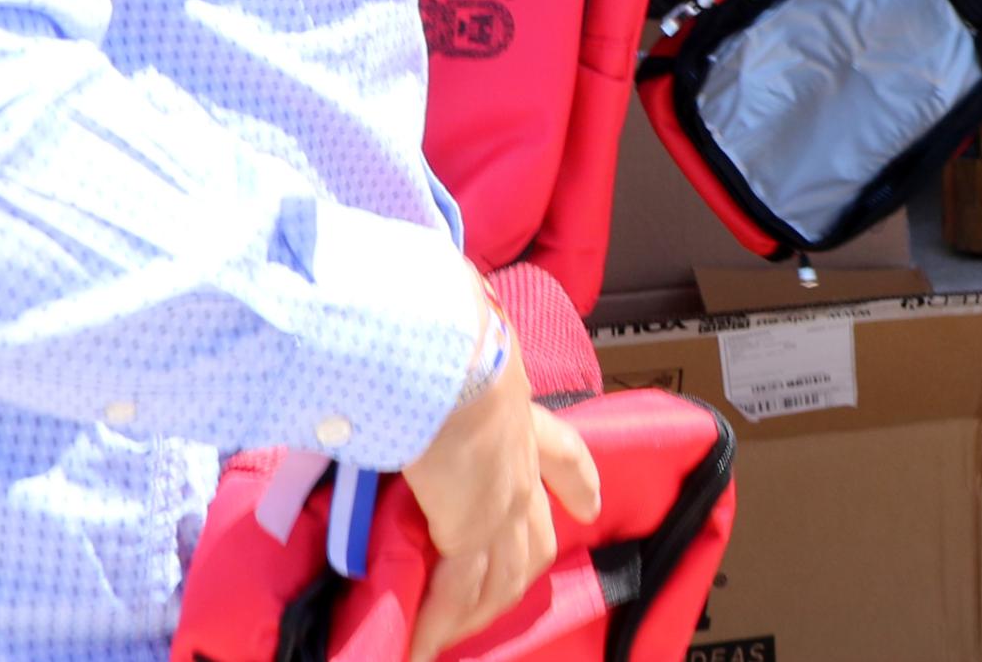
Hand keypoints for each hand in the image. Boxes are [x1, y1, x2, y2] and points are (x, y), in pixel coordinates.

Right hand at [400, 303, 603, 660]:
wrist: (450, 359)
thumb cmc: (443, 349)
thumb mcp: (451, 368)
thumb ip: (434, 386)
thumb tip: (393, 384)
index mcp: (520, 419)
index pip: (564, 457)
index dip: (578, 484)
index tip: (589, 506)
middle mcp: (521, 466)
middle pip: (536, 540)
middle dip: (517, 575)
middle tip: (491, 602)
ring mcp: (504, 505)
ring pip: (501, 579)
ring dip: (474, 613)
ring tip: (445, 638)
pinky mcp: (472, 532)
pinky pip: (456, 594)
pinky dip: (436, 626)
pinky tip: (419, 647)